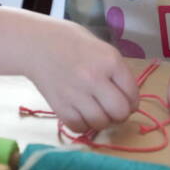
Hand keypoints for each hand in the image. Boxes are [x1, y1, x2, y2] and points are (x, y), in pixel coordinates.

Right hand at [0, 7, 139, 132]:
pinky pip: (79, 127)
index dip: (132, 102)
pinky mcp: (60, 106)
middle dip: (120, 115)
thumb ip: (116, 72)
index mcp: (110, 61)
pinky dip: (83, 125)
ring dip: (102, 121)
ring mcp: (76, 94)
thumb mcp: (101, 48)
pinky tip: (81, 114)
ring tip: (96, 111)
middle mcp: (95, 78)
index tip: (126, 102)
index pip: (132, 94)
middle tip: (113, 110)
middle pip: (120, 112)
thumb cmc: (71, 42)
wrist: (36, 44)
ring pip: (100, 123)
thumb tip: (128, 99)